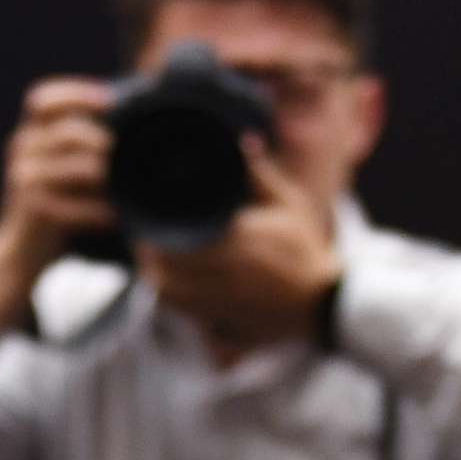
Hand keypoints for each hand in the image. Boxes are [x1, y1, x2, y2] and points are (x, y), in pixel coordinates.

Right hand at [0, 77, 114, 326]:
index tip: (108, 100)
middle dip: (100, 139)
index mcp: (30, 134)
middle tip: (121, 150)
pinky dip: (99, 212)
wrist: (20, 250)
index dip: (76, 93)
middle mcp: (22, 150)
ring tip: (122, 184)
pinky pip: (75, 207)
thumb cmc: (52, 202)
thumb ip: (80, 143)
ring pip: (75, 168)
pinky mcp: (33, 210)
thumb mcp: (57, 165)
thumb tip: (130, 118)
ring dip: (105, 175)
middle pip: (66, 131)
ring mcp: (24, 180)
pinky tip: (113, 216)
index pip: (42, 100)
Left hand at [139, 138, 341, 356]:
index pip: (186, 233)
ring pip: (168, 288)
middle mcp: (229, 273)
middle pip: (169, 263)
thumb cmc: (302, 247)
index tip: (151, 210)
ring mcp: (221, 299)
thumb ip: (260, 175)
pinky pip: (178, 307)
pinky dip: (165, 291)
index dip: (161, 225)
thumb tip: (242, 142)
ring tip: (147, 252)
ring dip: (153, 270)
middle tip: (141, 229)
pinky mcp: (218, 317)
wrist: (318, 301)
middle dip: (150, 247)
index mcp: (243, 240)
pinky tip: (161, 276)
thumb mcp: (288, 204)